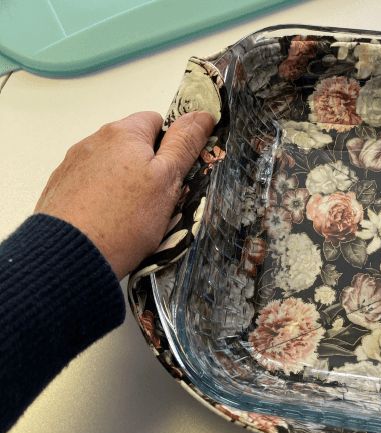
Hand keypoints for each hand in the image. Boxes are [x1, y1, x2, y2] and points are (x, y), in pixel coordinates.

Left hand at [35, 111, 213, 279]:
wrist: (71, 254)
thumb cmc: (126, 217)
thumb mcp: (167, 179)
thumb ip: (184, 144)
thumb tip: (203, 114)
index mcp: (124, 132)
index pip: (156, 121)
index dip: (171, 145)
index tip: (174, 173)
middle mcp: (94, 140)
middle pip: (132, 144)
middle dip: (147, 165)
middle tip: (155, 199)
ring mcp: (73, 163)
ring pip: (111, 165)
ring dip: (123, 181)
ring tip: (130, 215)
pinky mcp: (60, 187)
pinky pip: (91, 183)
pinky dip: (102, 195)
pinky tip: (107, 219)